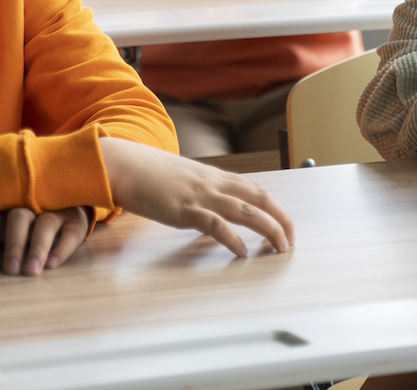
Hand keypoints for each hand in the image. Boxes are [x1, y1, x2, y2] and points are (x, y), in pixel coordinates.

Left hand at [0, 205, 90, 276]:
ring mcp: (54, 211)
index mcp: (6, 206)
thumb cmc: (27, 223)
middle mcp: (29, 205)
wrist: (66, 209)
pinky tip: (52, 264)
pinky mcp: (75, 221)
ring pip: (45, 224)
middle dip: (13, 245)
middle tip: (11, 270)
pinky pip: (70, 233)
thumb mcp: (6, 227)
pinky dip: (61, 249)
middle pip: (18, 218)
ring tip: (31, 271)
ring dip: (37, 248)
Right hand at [98, 136, 292, 255]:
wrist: (125, 165)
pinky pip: (214, 224)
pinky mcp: (184, 210)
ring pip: (245, 210)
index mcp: (214, 176)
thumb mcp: (185, 179)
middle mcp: (213, 184)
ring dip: (268, 229)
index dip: (276, 207)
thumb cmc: (151, 174)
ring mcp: (200, 196)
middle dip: (281, 219)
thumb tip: (214, 210)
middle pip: (259, 198)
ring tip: (279, 247)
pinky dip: (232, 238)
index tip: (287, 225)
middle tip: (291, 240)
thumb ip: (202, 191)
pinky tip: (242, 251)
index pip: (256, 189)